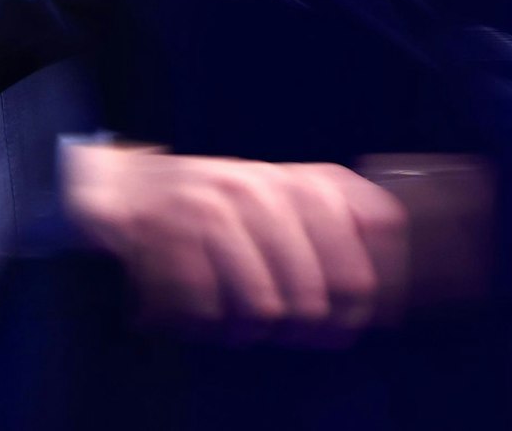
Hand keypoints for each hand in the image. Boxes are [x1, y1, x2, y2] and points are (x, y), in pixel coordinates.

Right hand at [58, 145, 410, 347]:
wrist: (117, 188)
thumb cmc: (209, 205)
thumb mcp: (278, 195)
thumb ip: (335, 211)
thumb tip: (394, 244)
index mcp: (291, 180)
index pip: (355, 248)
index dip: (358, 300)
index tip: (346, 322)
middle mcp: (256, 187)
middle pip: (314, 294)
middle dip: (304, 328)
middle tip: (286, 330)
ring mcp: (209, 208)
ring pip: (264, 308)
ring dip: (249, 328)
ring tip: (236, 320)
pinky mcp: (164, 234)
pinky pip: (207, 310)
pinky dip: (205, 323)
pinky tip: (200, 310)